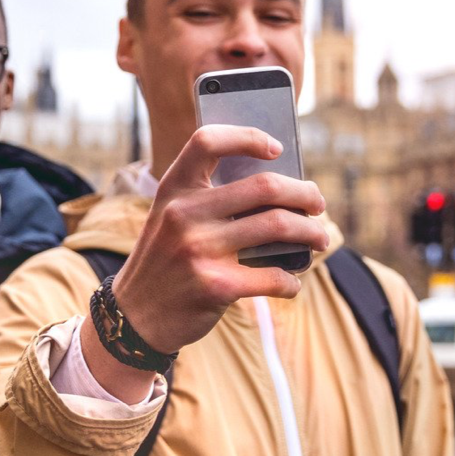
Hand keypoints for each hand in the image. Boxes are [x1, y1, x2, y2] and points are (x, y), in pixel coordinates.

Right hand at [85, 125, 327, 397]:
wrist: (135, 318)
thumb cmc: (166, 262)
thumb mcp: (170, 220)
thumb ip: (208, 200)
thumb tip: (281, 190)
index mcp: (173, 190)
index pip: (207, 142)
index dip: (247, 137)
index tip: (276, 148)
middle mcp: (183, 214)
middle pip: (264, 186)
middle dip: (304, 194)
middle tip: (318, 204)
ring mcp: (199, 250)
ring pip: (278, 227)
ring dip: (311, 233)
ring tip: (320, 239)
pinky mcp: (216, 286)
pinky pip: (273, 276)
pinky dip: (291, 280)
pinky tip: (292, 282)